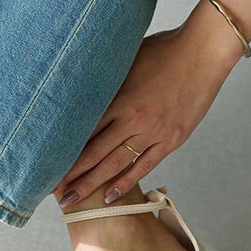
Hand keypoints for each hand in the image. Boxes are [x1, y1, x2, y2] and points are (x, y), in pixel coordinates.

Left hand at [54, 12, 242, 206]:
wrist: (204, 51)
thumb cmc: (163, 50)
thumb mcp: (125, 61)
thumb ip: (104, 82)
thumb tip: (79, 90)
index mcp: (118, 98)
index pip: (82, 131)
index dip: (63, 151)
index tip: (46, 164)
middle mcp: (132, 118)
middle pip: (94, 152)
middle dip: (71, 174)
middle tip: (51, 191)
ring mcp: (153, 131)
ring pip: (115, 164)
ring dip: (92, 183)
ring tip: (73, 200)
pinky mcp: (171, 139)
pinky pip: (144, 165)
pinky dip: (126, 182)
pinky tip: (109, 196)